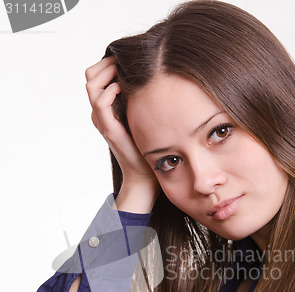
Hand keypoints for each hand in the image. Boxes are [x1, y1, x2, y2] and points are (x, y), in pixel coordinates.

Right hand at [85, 57, 159, 207]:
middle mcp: (99, 112)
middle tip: (126, 62)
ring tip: (124, 73)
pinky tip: (125, 88)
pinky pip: (101, 102)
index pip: (95, 75)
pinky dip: (111, 90)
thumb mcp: (142, 114)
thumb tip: (149, 75)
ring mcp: (101, 120)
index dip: (107, 62)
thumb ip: (138, 97)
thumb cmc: (146, 144)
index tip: (126, 59)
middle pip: (90, 76)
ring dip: (108, 73)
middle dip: (107, 63)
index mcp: (104, 108)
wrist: (144, 172)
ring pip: (92, 85)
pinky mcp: (108, 128)